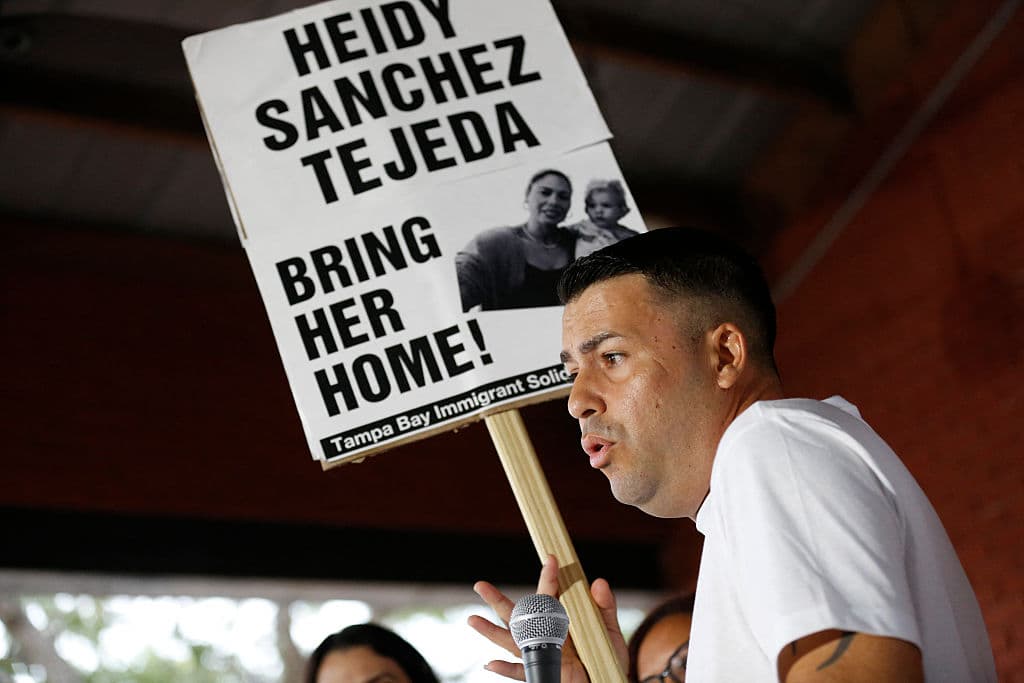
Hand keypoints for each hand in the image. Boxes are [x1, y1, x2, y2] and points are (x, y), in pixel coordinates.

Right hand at [467, 555, 627, 682]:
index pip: (549, 596)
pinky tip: (490, 664)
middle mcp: (545, 635)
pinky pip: (519, 673)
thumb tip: (598, 582)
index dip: (549, 578)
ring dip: (491, 632)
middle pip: (517, 616)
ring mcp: (541, 654)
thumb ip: (605, 607)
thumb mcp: (609, 630)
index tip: (550, 558)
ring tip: (472, 619)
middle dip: (498, 601)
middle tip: (480, 585)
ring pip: (511, 642)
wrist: (607, 680)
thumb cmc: (607, 657)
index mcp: (559, 620)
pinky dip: (504, 669)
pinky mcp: (541, 675)